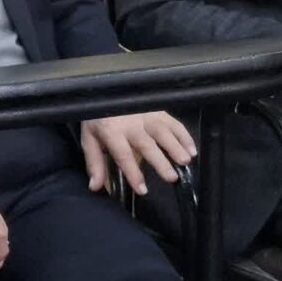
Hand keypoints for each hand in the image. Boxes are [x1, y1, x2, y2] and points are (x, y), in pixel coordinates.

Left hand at [80, 111, 196, 194]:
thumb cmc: (97, 118)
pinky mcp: (158, 110)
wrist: (105, 90)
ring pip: (163, 132)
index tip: (143, 190)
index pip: (124, 155)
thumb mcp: (89, 139)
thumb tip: (95, 187)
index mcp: (112, 131)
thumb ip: (94, 163)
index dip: (133, 173)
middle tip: (172, 178)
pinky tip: (192, 149)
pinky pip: (174, 123)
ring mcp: (147, 114)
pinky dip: (184, 135)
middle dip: (160, 162)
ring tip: (186, 162)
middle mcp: (131, 123)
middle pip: (147, 145)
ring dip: (176, 147)